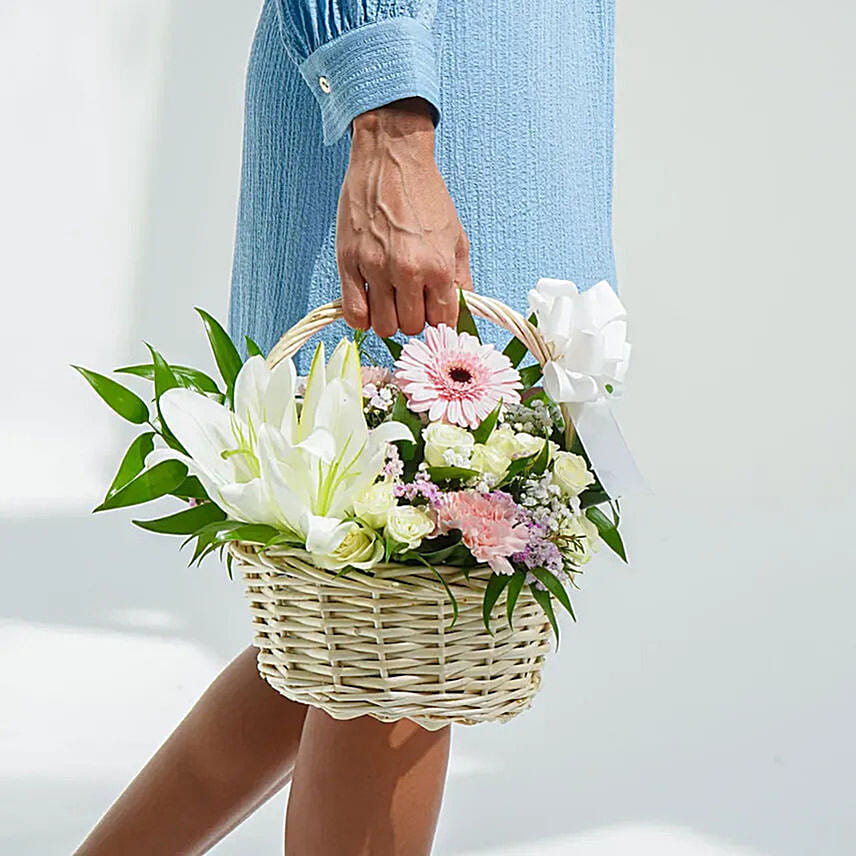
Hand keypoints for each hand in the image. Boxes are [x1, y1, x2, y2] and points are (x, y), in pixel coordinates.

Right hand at [336, 98, 472, 337]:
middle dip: (414, 319)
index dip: (439, 319)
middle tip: (411, 301)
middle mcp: (408, 271)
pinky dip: (363, 319)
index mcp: (438, 266)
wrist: (391, 159)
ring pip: (384, 326)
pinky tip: (369, 306)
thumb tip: (462, 311)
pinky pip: (354, 313)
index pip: (442, 320)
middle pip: (412, 327)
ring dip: (389, 320)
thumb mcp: (455, 236)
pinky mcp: (349, 263)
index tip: (433, 311)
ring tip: (391, 302)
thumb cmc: (425, 195)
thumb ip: (460, 278)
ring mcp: (375, 269)